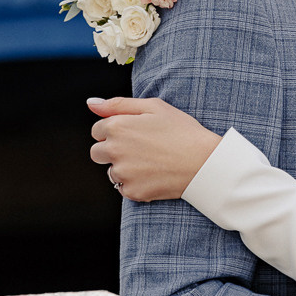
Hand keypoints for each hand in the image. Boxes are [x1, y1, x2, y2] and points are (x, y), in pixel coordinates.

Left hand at [88, 96, 219, 200]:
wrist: (205, 162)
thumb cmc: (182, 131)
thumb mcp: (154, 107)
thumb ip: (118, 104)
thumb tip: (91, 103)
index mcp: (117, 127)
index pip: (97, 130)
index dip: (115, 130)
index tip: (134, 133)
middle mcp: (114, 151)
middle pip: (97, 152)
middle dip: (112, 150)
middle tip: (140, 148)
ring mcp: (122, 174)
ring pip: (111, 172)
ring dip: (124, 168)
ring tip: (150, 162)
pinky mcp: (132, 192)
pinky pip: (124, 188)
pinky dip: (135, 183)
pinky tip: (154, 174)